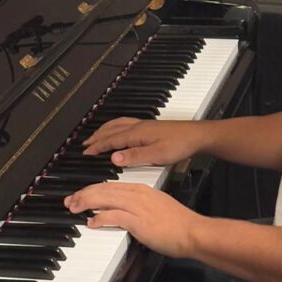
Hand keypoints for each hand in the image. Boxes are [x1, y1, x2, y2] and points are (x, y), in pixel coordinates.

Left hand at [65, 182, 199, 257]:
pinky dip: (100, 218)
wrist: (192, 231)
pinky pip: (113, 216)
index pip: (110, 185)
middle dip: (84, 194)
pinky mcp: (137, 221)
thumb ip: (140, 206)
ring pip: (104, 199)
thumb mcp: (156, 207)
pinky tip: (91, 222)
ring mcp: (137, 206)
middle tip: (70, 201)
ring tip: (74, 208)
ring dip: (86, 203)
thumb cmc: (178, 223)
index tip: (81, 194)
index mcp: (141, 189)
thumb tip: (125, 213)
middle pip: (103, 189)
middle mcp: (137, 194)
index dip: (92, 189)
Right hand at [82, 118, 204, 166]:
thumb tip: (113, 158)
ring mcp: (143, 125)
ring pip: (117, 125)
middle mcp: (137, 127)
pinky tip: (119, 130)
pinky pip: (125, 123)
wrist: (196, 136)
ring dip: (104, 130)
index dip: (97, 146)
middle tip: (84, 144)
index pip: (111, 140)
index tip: (85, 152)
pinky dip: (115, 126)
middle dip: (96, 137)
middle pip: (111, 130)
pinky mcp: (150, 126)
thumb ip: (134, 156)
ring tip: (96, 136)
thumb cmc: (179, 145)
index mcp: (136, 134)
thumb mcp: (156, 155)